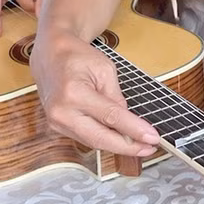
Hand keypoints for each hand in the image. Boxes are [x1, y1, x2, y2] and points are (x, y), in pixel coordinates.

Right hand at [29, 28, 159, 156]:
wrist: (51, 55)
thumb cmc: (78, 57)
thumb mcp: (105, 70)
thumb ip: (116, 98)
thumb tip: (128, 123)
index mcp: (74, 93)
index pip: (110, 117)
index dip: (134, 130)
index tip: (153, 138)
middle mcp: (61, 111)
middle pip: (99, 138)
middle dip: (127, 146)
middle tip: (150, 148)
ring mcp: (56, 122)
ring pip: (93, 142)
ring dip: (118, 146)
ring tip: (141, 146)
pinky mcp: (57, 127)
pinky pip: (85, 138)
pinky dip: (105, 140)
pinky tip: (121, 140)